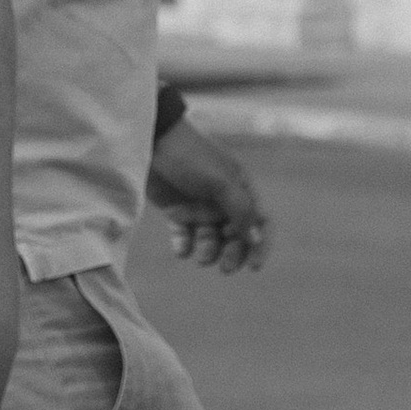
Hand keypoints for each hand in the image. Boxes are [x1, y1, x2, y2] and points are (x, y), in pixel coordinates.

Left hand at [146, 117, 269, 272]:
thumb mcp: (220, 182)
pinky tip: (182, 249)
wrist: (150, 141)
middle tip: (224, 268)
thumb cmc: (190, 156)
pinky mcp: (176, 210)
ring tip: (200, 257)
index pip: (259, 221)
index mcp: (240, 189)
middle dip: (232, 253)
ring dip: (209, 251)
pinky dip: (184, 246)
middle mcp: (222, 200)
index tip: (253, 266)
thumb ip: (241, 210)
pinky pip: (185, 235)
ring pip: (210, 239)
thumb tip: (257, 238)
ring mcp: (199, 206)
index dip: (260, 245)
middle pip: (235, 236)